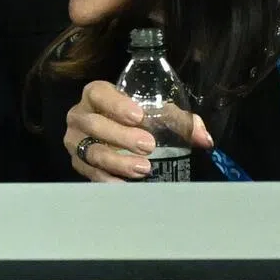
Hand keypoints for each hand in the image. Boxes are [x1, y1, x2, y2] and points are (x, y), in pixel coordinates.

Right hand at [64, 80, 213, 181]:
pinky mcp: (77, 163)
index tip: (138, 116)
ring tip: (143, 169)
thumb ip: (181, 122)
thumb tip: (204, 139)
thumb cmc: (138, 119)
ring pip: (91, 151)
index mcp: (96, 94)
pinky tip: (124, 185)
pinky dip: (107, 179)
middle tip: (148, 146)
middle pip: (95, 125)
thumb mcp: (158, 113)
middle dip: (121, 136)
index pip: (100, 94)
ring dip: (117, 161)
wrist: (114, 133)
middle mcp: (80, 115)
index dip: (116, 104)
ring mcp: (75, 141)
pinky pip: (88, 172)